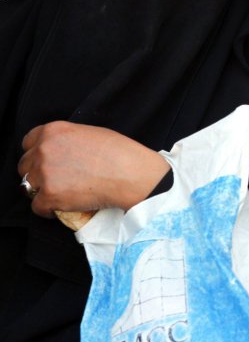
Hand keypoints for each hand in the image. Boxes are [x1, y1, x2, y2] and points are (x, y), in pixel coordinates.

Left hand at [19, 121, 170, 216]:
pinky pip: (37, 207)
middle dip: (36, 173)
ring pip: (27, 186)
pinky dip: (48, 210)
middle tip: (55, 179)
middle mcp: (44, 149)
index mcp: (54, 131)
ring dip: (40, 191)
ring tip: (59, 194)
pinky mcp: (49, 195)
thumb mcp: (90, 133)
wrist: (131, 173)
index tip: (44, 162)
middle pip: (24, 165)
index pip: (28, 142)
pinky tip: (61, 207)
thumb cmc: (119, 152)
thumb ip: (67, 140)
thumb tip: (61, 151)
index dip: (36, 153)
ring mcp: (44, 173)